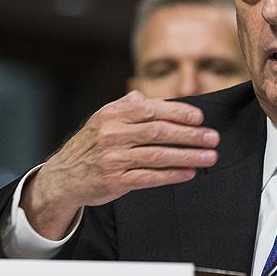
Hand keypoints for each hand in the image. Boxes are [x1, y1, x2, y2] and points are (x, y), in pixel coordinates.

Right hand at [20, 90, 218, 238]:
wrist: (62, 177)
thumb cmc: (89, 146)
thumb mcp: (102, 120)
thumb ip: (124, 107)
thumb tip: (142, 95)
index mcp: (112, 115)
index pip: (151, 110)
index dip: (178, 113)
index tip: (199, 118)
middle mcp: (112, 134)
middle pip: (159, 132)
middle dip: (190, 135)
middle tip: (213, 138)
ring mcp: (114, 158)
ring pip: (158, 155)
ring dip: (188, 156)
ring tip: (209, 157)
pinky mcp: (116, 180)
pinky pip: (150, 177)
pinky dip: (172, 175)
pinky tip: (189, 173)